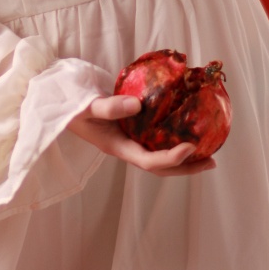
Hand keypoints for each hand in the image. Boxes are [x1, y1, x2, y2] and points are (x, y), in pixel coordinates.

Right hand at [67, 95, 216, 177]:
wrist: (57, 102)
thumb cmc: (69, 106)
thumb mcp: (85, 107)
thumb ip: (109, 107)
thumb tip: (137, 104)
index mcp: (116, 146)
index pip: (147, 161)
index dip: (170, 159)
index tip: (191, 148)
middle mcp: (125, 147)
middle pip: (159, 166)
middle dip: (185, 167)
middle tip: (211, 161)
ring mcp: (127, 139)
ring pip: (158, 155)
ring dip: (183, 157)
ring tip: (207, 152)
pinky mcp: (129, 128)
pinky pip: (154, 138)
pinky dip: (171, 138)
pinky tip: (185, 130)